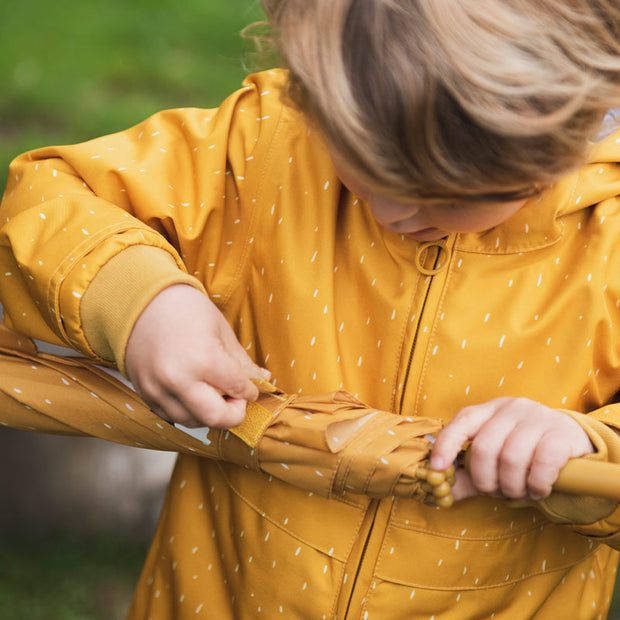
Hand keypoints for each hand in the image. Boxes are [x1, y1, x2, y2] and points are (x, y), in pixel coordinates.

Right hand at [125, 284, 268, 427]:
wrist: (139, 301)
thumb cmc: (184, 309)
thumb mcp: (220, 329)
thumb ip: (241, 361)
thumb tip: (263, 380)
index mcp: (204, 359)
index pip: (238, 389)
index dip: (250, 391)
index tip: (251, 389)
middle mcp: (179, 379)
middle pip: (216, 418)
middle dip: (234, 414)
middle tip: (238, 401)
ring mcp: (158, 389)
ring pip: (192, 421)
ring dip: (209, 414)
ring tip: (215, 394)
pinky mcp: (145, 394)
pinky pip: (171, 416)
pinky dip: (187, 411)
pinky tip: (194, 395)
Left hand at [429, 397, 593, 501]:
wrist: (574, 443)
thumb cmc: (526, 451)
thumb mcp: (494, 458)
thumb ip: (467, 475)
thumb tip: (438, 493)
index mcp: (489, 410)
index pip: (462, 422)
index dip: (446, 445)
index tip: (437, 469)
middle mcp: (511, 408)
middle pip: (484, 448)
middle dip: (485, 479)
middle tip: (496, 492)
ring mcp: (537, 417)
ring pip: (511, 459)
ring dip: (511, 486)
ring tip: (518, 492)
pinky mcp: (561, 433)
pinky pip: (541, 464)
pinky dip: (535, 485)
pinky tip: (538, 490)